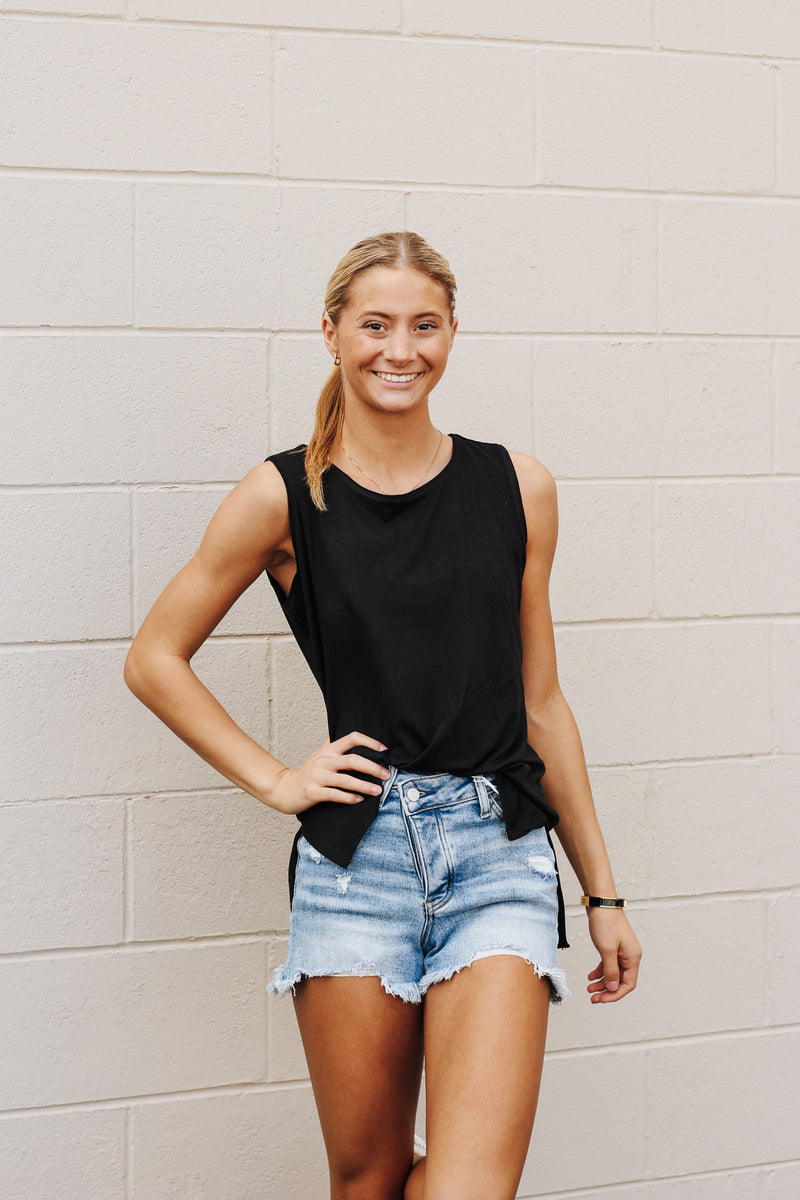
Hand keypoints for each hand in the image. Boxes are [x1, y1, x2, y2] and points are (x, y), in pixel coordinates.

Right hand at [266, 731, 389, 814]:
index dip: (369, 742)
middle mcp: (323, 761)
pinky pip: (334, 794)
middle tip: (386, 775)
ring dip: (364, 785)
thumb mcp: (319, 754)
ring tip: (377, 790)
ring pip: (345, 779)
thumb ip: (331, 743)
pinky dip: (348, 798)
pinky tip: (359, 800)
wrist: (284, 789)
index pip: (351, 738)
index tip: (384, 749)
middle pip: (352, 760)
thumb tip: (340, 728)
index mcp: (328, 750)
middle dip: (372, 767)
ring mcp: (317, 776)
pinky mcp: (313, 792)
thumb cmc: (306, 772)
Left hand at [586, 909, 641, 1002]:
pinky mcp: (613, 946)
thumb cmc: (605, 922)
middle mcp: (629, 956)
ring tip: (589, 989)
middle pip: (620, 981)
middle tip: (593, 998)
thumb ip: (610, 971)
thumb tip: (613, 988)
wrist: (600, 902)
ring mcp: (621, 951)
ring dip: (602, 982)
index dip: (615, 994)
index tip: (601, 1000)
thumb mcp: (606, 949)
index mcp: (632, 957)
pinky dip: (600, 971)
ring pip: (613, 973)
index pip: (628, 984)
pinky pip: (608, 964)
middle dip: (607, 991)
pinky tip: (590, 976)